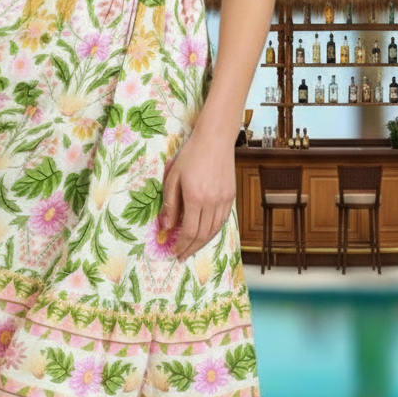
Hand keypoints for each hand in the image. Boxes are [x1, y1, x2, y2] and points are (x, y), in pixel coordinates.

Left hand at [158, 130, 235, 261]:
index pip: (189, 231)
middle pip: (203, 235)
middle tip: (181, 256)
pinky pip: (222, 220)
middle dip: (191, 248)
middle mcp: (212, 202)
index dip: (181, 244)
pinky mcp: (231, 196)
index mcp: (195, 197)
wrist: (215, 140)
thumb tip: (166, 227)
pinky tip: (205, 234)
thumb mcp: (173, 177)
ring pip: (214, 230)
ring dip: (203, 243)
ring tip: (192, 249)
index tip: (174, 252)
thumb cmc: (190, 155)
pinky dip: (213, 231)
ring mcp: (224, 200)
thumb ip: (170, 203)